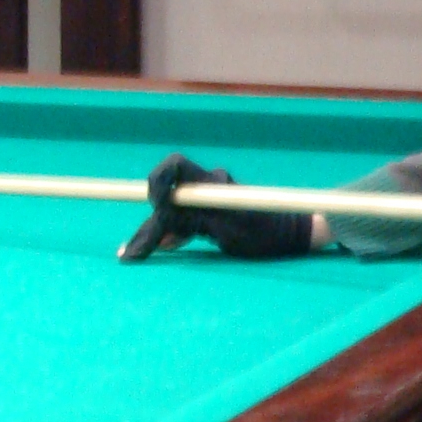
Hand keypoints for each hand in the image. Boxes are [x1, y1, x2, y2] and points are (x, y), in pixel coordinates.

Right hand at [119, 154, 313, 262]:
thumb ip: (195, 223)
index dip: (157, 183)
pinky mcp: (210, 215)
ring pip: (173, 214)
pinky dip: (170, 235)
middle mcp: (207, 187)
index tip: (153, 207)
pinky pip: (183, 222)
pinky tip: (156, 247)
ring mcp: (208, 201)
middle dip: (148, 223)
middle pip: (167, 199)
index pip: (175, 167)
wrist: (291, 235)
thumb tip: (163, 229)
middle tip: (129, 252)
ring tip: (131, 254)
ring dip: (154, 233)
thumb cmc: (266, 234)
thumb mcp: (229, 231)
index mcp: (212, 183)